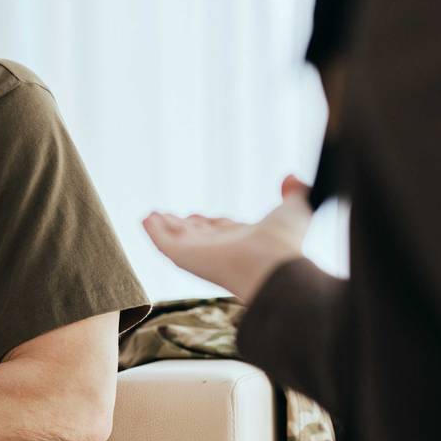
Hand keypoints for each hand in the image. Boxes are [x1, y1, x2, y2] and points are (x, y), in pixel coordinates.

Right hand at [144, 175, 313, 302]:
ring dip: (164, 227)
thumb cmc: (285, 242)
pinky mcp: (183, 256)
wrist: (272, 264)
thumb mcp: (295, 208)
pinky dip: (152, 231)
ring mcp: (200, 253)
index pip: (220, 230)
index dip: (209, 223)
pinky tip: (145, 220)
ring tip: (150, 216)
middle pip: (195, 236)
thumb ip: (294, 192)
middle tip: (167, 216)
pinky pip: (163, 243)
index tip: (197, 215)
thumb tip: (291, 176)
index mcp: (242, 241)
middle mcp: (219, 248)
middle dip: (181, 226)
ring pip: (177, 239)